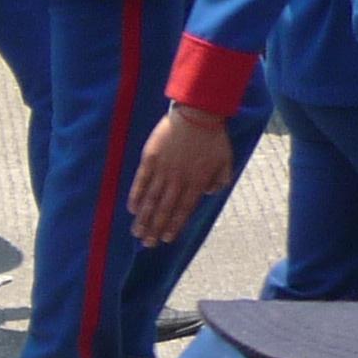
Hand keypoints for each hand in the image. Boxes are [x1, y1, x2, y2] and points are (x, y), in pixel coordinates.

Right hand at [130, 103, 232, 244]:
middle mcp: (178, 180)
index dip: (174, 225)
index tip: (166, 239)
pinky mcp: (151, 159)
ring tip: (137, 232)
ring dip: (143, 218)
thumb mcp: (226, 160)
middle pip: (164, 209)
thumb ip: (219, 180)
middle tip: (147, 243)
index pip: (183, 210)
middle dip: (155, 228)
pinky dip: (136, 196)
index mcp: (196, 182)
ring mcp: (163, 170)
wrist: (198, 114)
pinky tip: (132, 209)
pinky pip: (141, 181)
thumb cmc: (213, 137)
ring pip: (151, 199)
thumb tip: (207, 194)